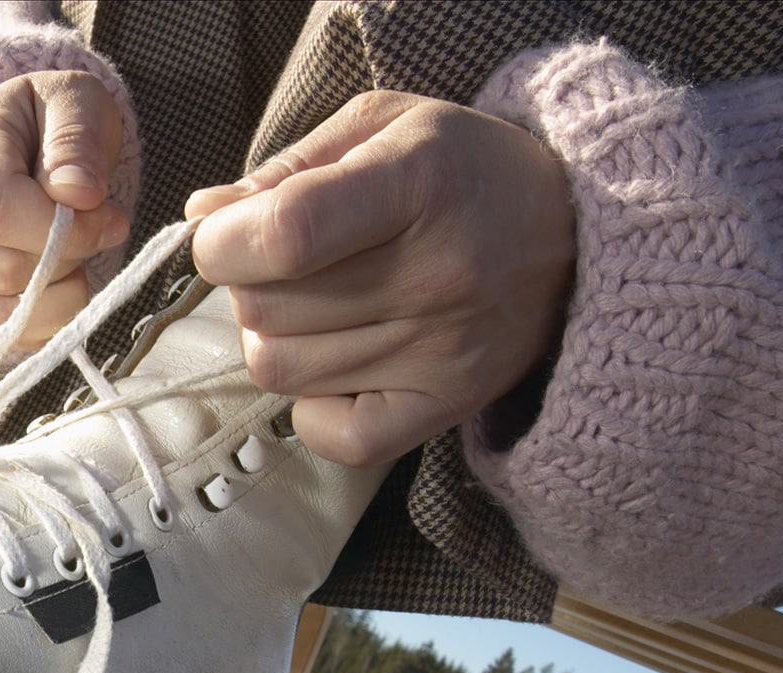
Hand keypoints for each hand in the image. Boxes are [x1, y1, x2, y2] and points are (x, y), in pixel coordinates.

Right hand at [0, 71, 130, 347]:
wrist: (30, 144)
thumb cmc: (54, 121)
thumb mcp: (77, 102)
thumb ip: (78, 141)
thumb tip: (77, 196)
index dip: (57, 229)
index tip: (108, 219)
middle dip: (64, 261)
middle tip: (94, 232)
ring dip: (56, 298)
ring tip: (76, 261)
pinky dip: (45, 322)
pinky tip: (63, 285)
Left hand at [186, 91, 574, 465]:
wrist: (578, 236)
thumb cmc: (460, 172)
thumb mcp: (382, 128)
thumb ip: (285, 169)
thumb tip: (203, 213)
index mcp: (416, 182)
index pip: (282, 235)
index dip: (223, 242)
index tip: (225, 235)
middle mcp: (436, 273)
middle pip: (264, 309)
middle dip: (249, 284)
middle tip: (292, 265)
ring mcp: (443, 350)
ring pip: (279, 369)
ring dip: (277, 337)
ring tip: (323, 305)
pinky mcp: (448, 406)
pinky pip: (330, 435)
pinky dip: (312, 406)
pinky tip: (339, 362)